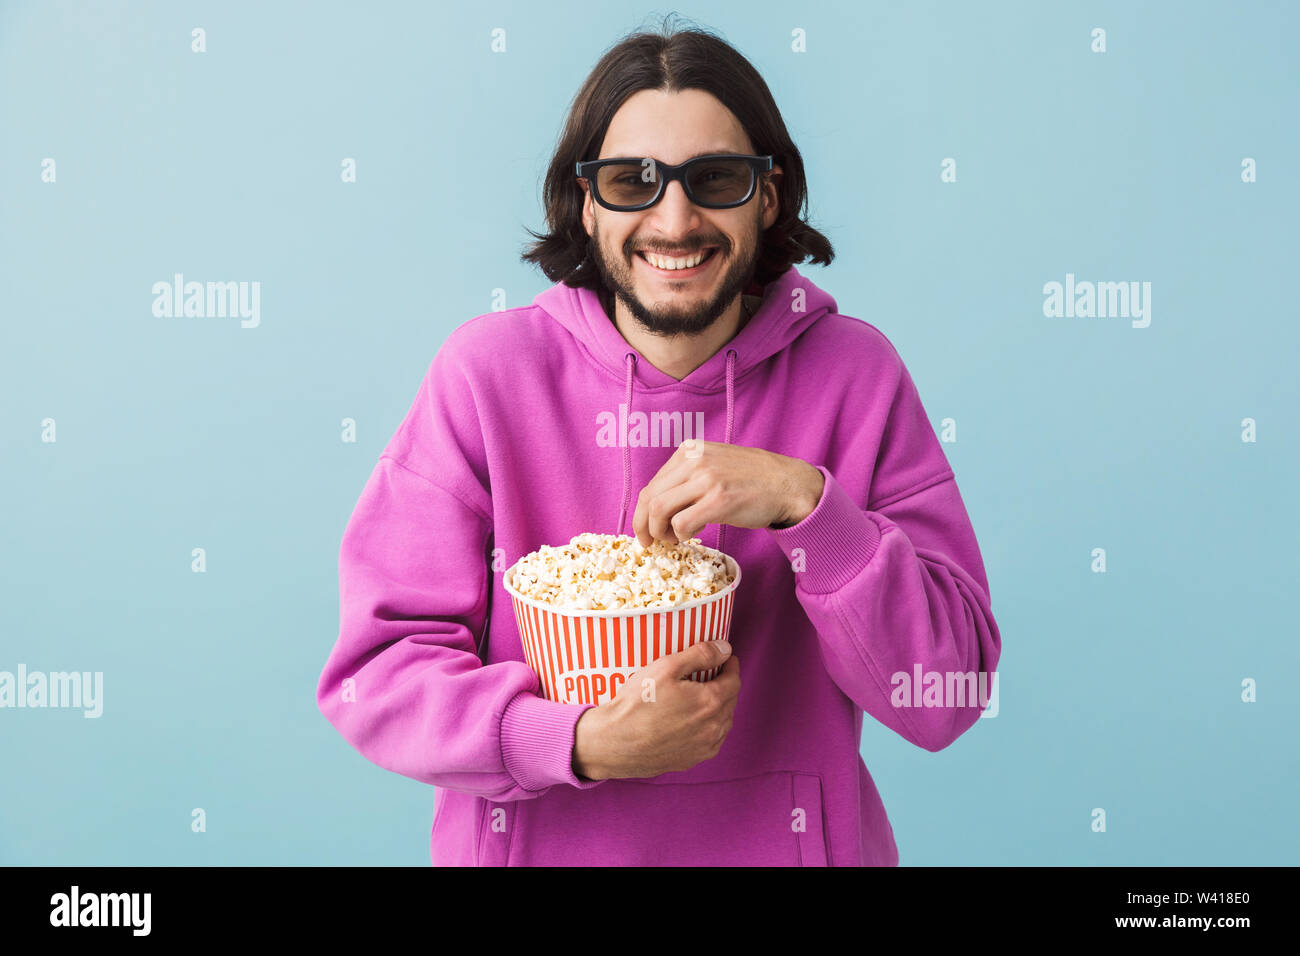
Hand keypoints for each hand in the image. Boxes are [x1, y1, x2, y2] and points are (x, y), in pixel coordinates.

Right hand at [572, 640, 739, 780]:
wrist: (613, 742)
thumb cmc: (636, 704)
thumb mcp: (666, 667)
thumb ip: (700, 655)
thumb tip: (725, 648)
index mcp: (710, 702)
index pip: (734, 680)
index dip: (731, 666)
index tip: (726, 658)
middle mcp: (713, 728)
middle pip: (731, 701)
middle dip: (726, 685)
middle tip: (713, 674)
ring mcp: (703, 747)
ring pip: (723, 722)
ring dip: (720, 707)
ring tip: (704, 696)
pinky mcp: (692, 760)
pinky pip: (711, 741)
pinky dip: (710, 727)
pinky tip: (696, 720)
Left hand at [631, 439, 823, 546]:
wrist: (788, 484)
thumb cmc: (751, 479)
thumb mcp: (714, 464)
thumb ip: (687, 477)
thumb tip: (657, 505)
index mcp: (689, 451)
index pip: (651, 485)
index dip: (642, 512)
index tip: (646, 528)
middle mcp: (695, 461)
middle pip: (649, 498)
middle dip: (643, 525)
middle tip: (650, 543)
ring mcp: (707, 479)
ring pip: (659, 510)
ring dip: (660, 532)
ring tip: (673, 540)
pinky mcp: (719, 500)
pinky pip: (682, 523)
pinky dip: (681, 535)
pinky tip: (694, 535)